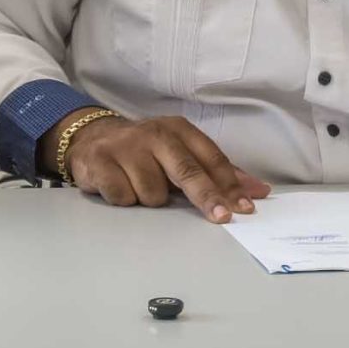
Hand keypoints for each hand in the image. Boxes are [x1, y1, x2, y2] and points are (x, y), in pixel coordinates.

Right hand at [59, 114, 271, 221]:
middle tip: (222, 217)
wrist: (91, 138)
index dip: (229, 185)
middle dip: (207, 196)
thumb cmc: (145, 151)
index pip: (210, 159)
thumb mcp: (181, 153)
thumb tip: (258, 191)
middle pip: (187, 170)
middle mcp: (154, 134)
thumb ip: (218, 173)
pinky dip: (124, 199)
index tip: (244, 208)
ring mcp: (125, 147)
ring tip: (139, 186)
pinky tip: (119, 187)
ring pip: (152, 192)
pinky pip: (123, 197)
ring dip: (149, 199)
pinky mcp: (99, 162)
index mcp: (178, 130)